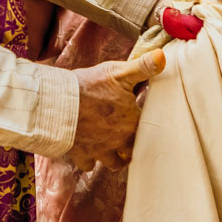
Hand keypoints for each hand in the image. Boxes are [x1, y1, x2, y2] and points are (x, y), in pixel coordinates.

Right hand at [65, 50, 168, 171]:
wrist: (58, 104)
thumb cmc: (89, 86)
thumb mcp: (118, 72)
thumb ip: (143, 66)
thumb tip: (162, 56)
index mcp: (132, 121)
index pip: (150, 129)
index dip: (149, 126)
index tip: (147, 124)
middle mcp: (120, 140)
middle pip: (133, 151)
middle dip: (133, 147)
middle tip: (133, 143)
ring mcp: (101, 150)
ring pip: (114, 163)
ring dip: (116, 159)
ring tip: (116, 154)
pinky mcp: (82, 155)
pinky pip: (88, 166)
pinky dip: (89, 162)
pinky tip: (88, 154)